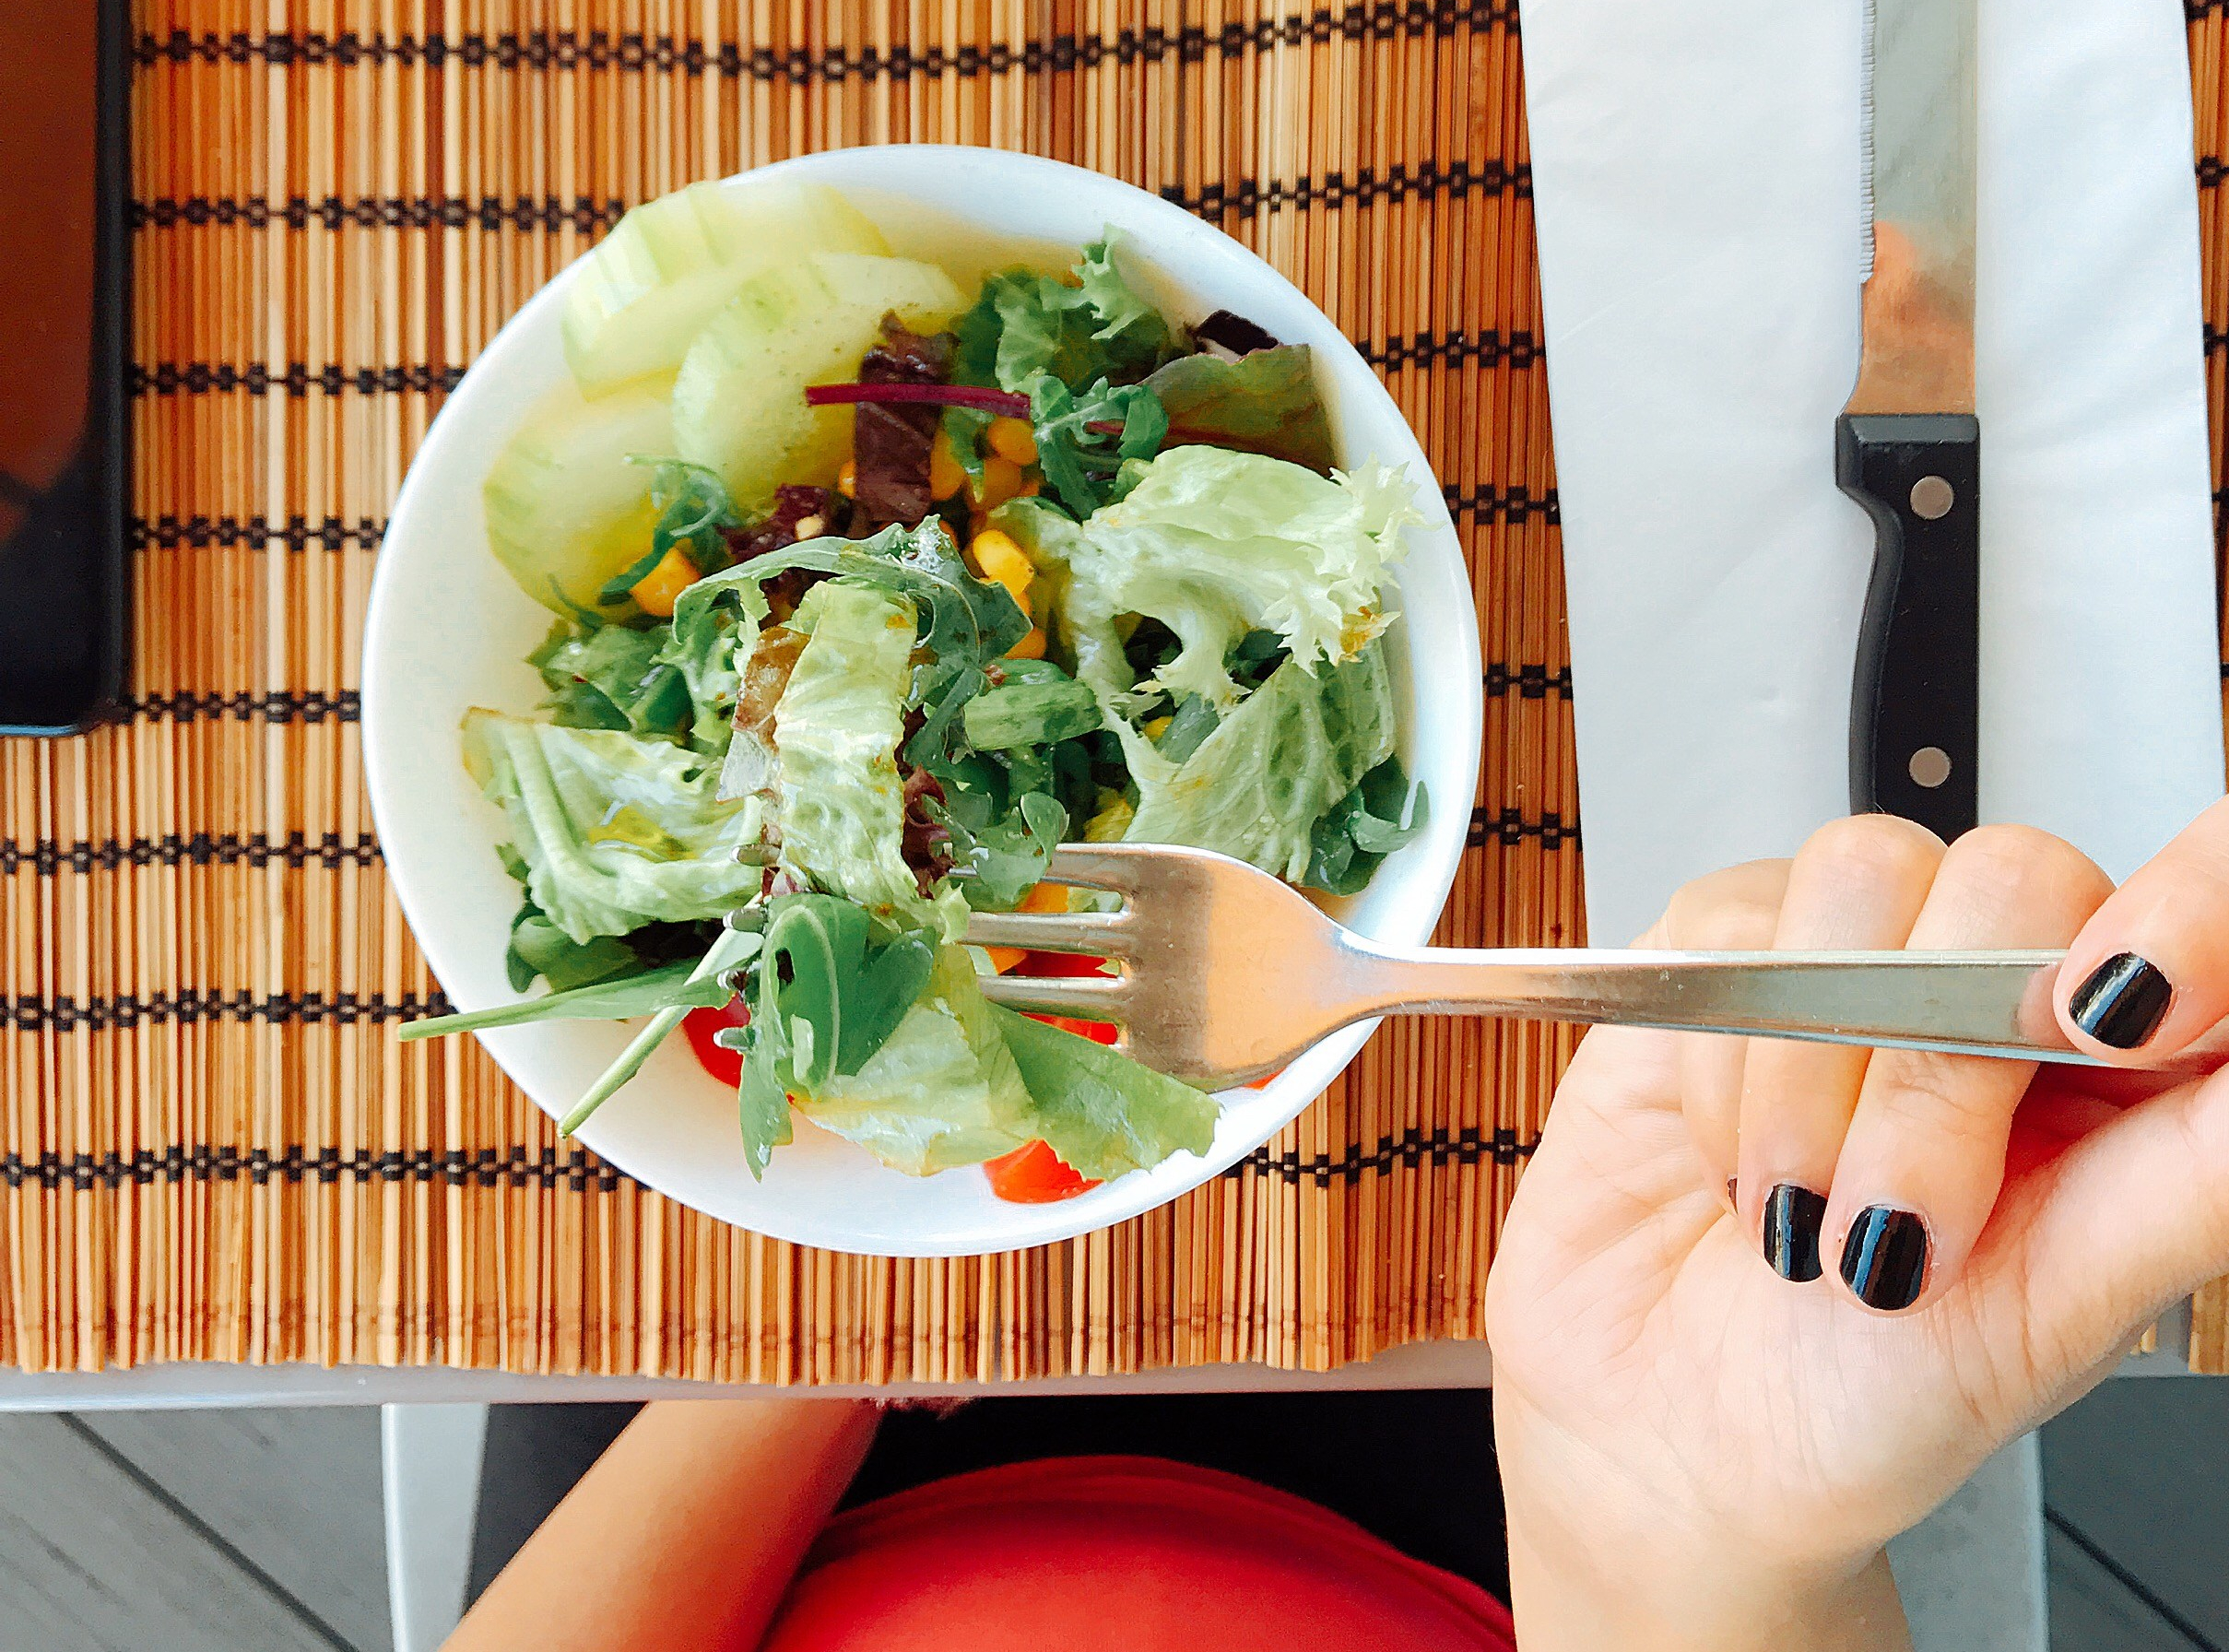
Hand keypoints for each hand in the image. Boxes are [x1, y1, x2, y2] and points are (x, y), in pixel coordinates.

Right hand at [1484, 807, 2228, 1649]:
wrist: (1666, 1442)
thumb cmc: (1866, 1399)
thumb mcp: (2052, 1320)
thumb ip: (2191, 1182)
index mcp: (2128, 1069)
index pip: (2205, 909)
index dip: (2186, 911)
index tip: (2114, 1020)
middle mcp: (2001, 987)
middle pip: (2018, 880)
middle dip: (1939, 1074)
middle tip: (1898, 1223)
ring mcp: (1860, 953)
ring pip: (1864, 878)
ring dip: (1811, 1075)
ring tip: (1795, 1208)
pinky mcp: (1726, 951)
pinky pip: (1733, 937)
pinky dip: (1722, 1074)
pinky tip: (1730, 1161)